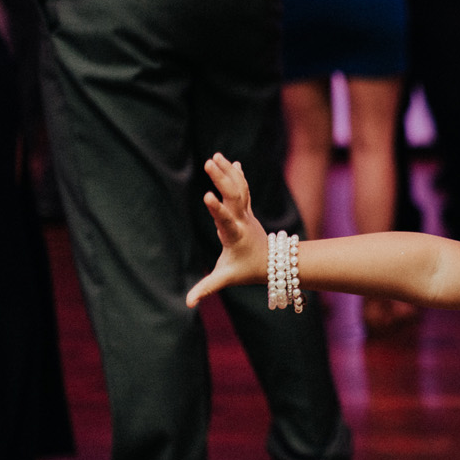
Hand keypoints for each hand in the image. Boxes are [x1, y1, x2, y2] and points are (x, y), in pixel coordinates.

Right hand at [186, 153, 269, 306]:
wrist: (271, 263)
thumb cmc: (244, 271)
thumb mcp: (225, 278)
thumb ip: (207, 288)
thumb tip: (188, 304)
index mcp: (234, 235)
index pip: (226, 220)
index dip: (217, 209)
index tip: (207, 195)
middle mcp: (242, 220)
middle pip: (233, 196)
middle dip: (222, 179)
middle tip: (209, 162)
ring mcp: (246, 213)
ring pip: (239, 188)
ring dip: (227, 172)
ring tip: (215, 156)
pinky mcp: (246, 209)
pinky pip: (243, 189)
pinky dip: (237, 176)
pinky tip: (232, 162)